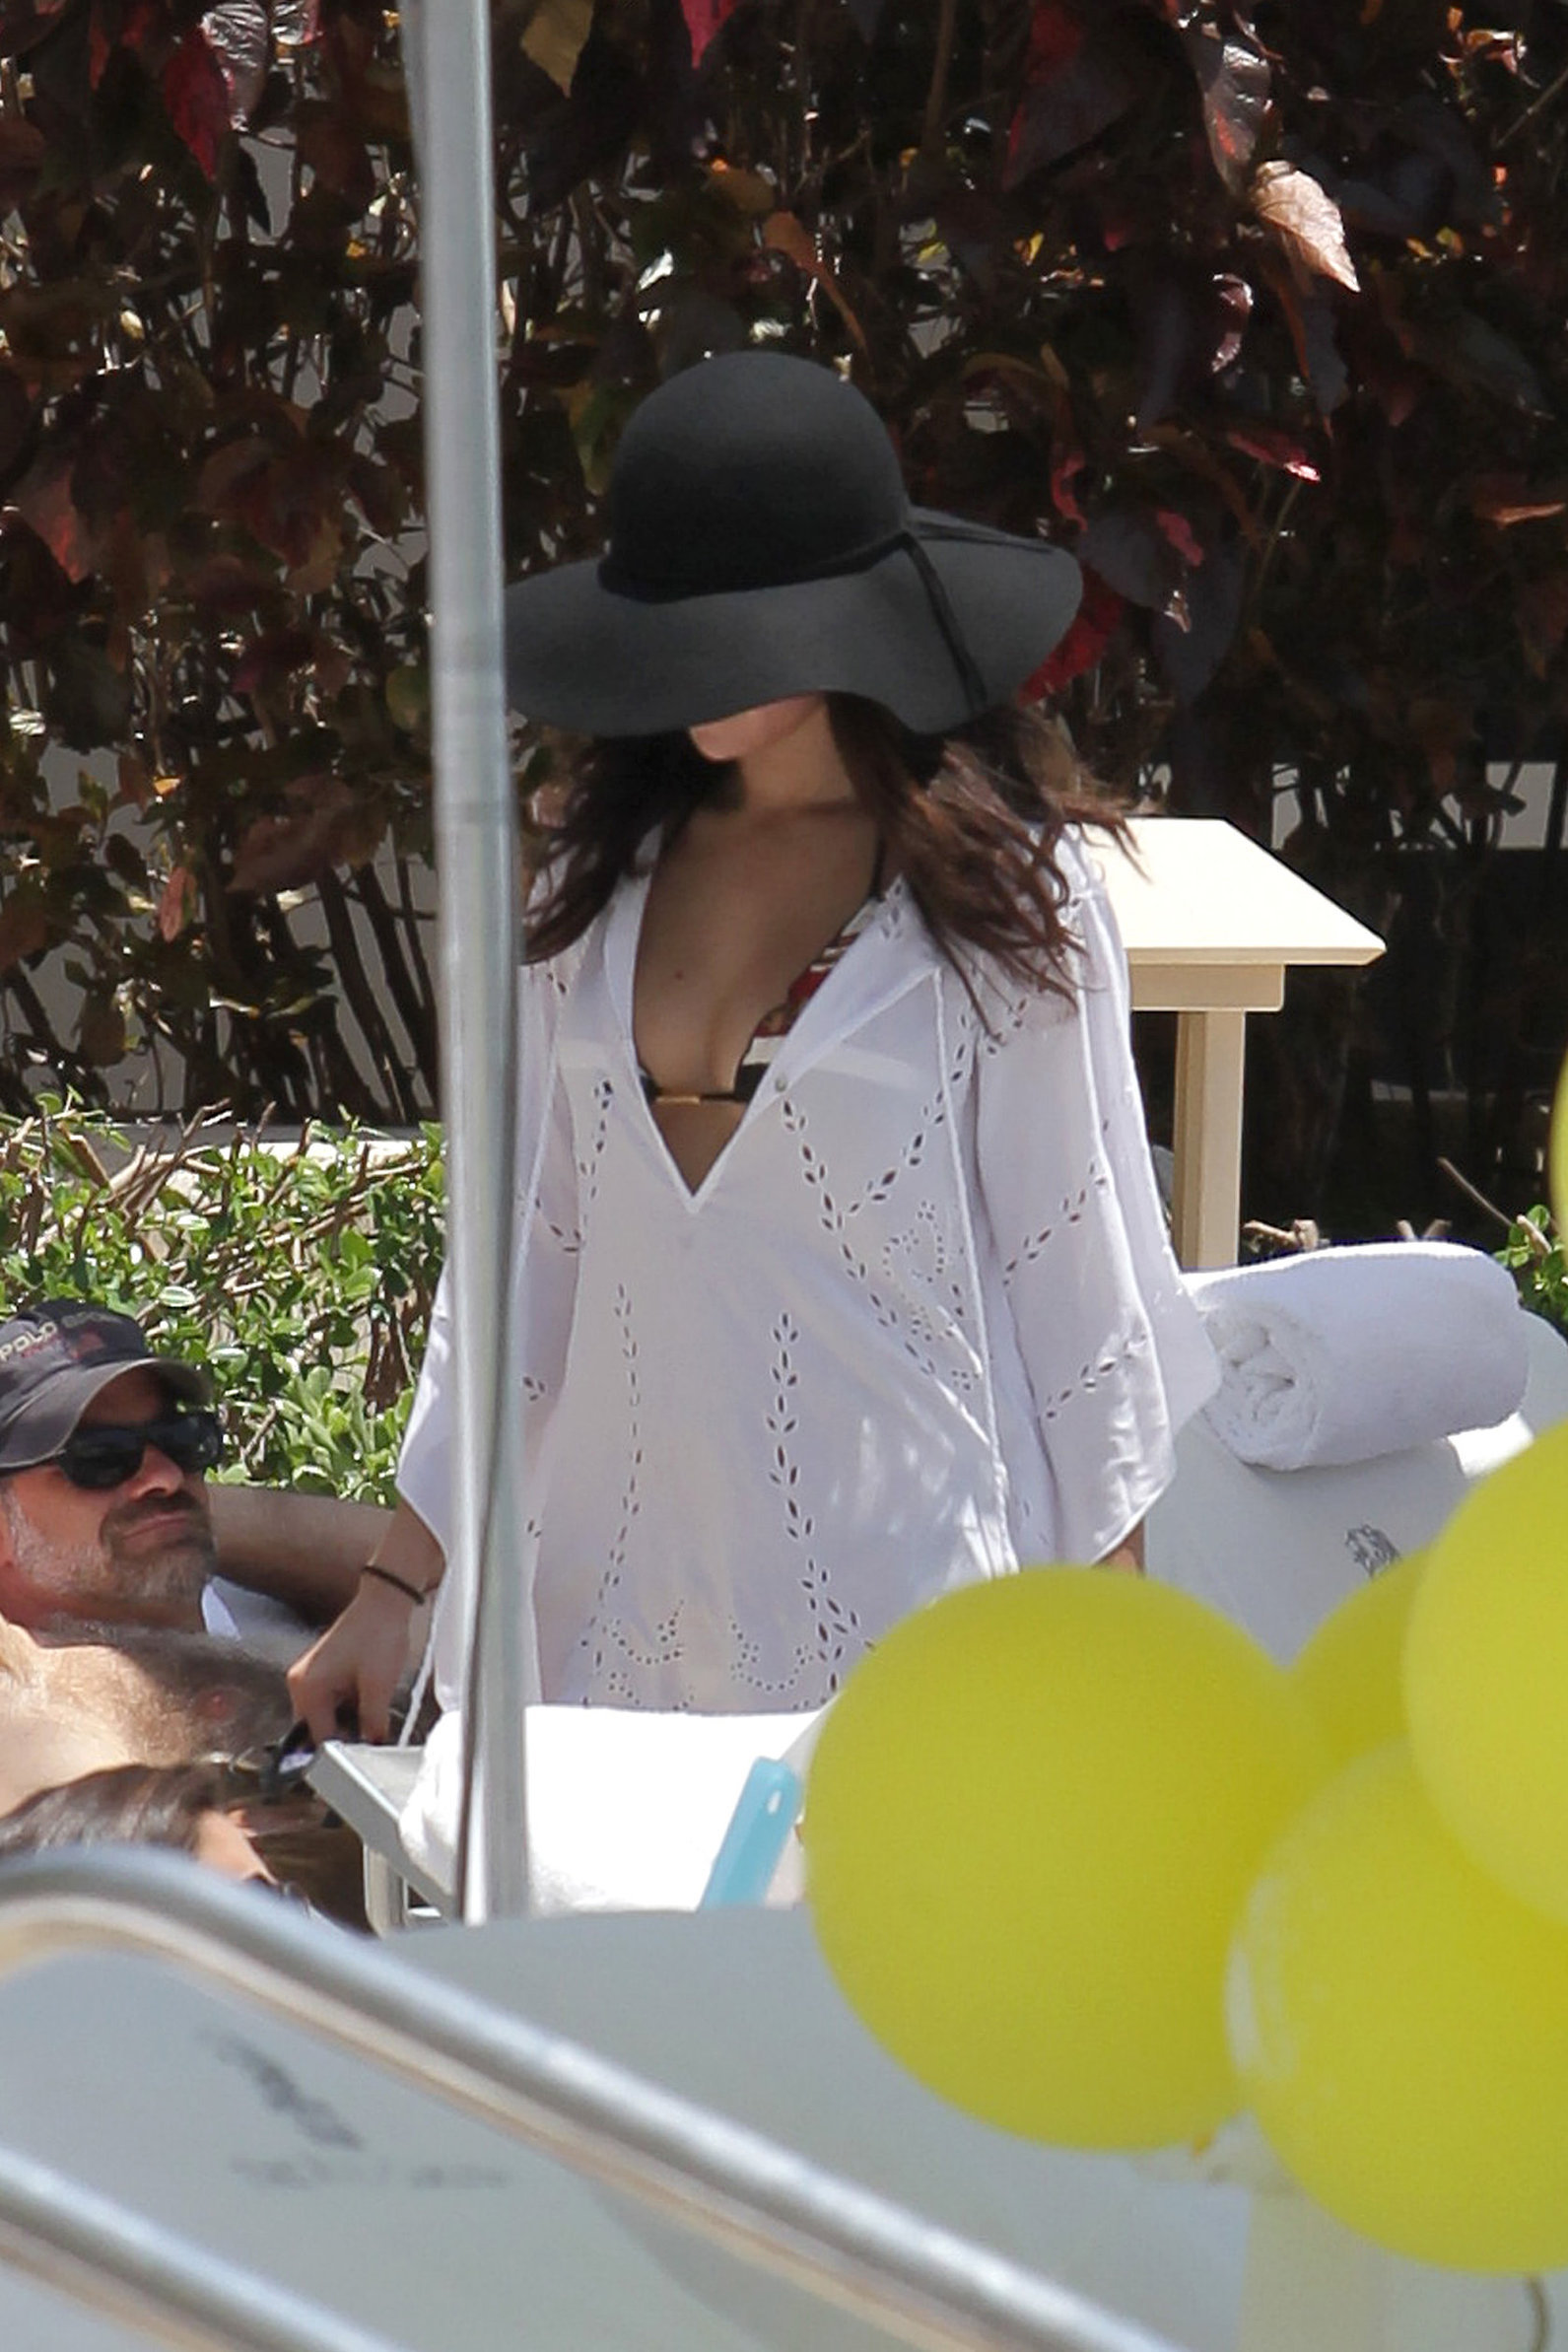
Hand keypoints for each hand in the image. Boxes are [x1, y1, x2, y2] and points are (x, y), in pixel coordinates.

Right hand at [286, 1575, 422, 1744]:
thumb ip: (372, 1724)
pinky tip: (367, 1702)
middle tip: (369, 1737)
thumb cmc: (378, 1634)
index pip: (319, 1738)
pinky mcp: (321, 1672)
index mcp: (307, 1688)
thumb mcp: (379, 1686)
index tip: (360, 1763)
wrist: (385, 1601)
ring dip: (347, 1722)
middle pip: (318, 1729)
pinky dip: (347, 1707)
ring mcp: (309, 1677)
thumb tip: (372, 1747)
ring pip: (325, 1717)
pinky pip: (330, 1702)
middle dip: (344, 1737)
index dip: (342, 1753)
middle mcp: (300, 1684)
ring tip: (371, 1713)